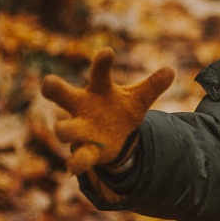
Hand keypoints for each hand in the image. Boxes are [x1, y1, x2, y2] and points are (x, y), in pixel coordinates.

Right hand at [41, 48, 174, 174]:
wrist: (114, 137)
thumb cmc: (120, 110)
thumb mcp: (138, 99)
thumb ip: (152, 87)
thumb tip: (170, 71)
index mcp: (98, 90)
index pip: (98, 73)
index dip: (102, 63)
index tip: (109, 52)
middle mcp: (82, 107)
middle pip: (62, 94)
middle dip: (54, 88)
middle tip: (49, 82)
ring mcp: (80, 130)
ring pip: (65, 129)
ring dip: (65, 129)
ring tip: (65, 130)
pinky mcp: (84, 151)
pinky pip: (76, 158)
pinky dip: (75, 163)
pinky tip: (73, 167)